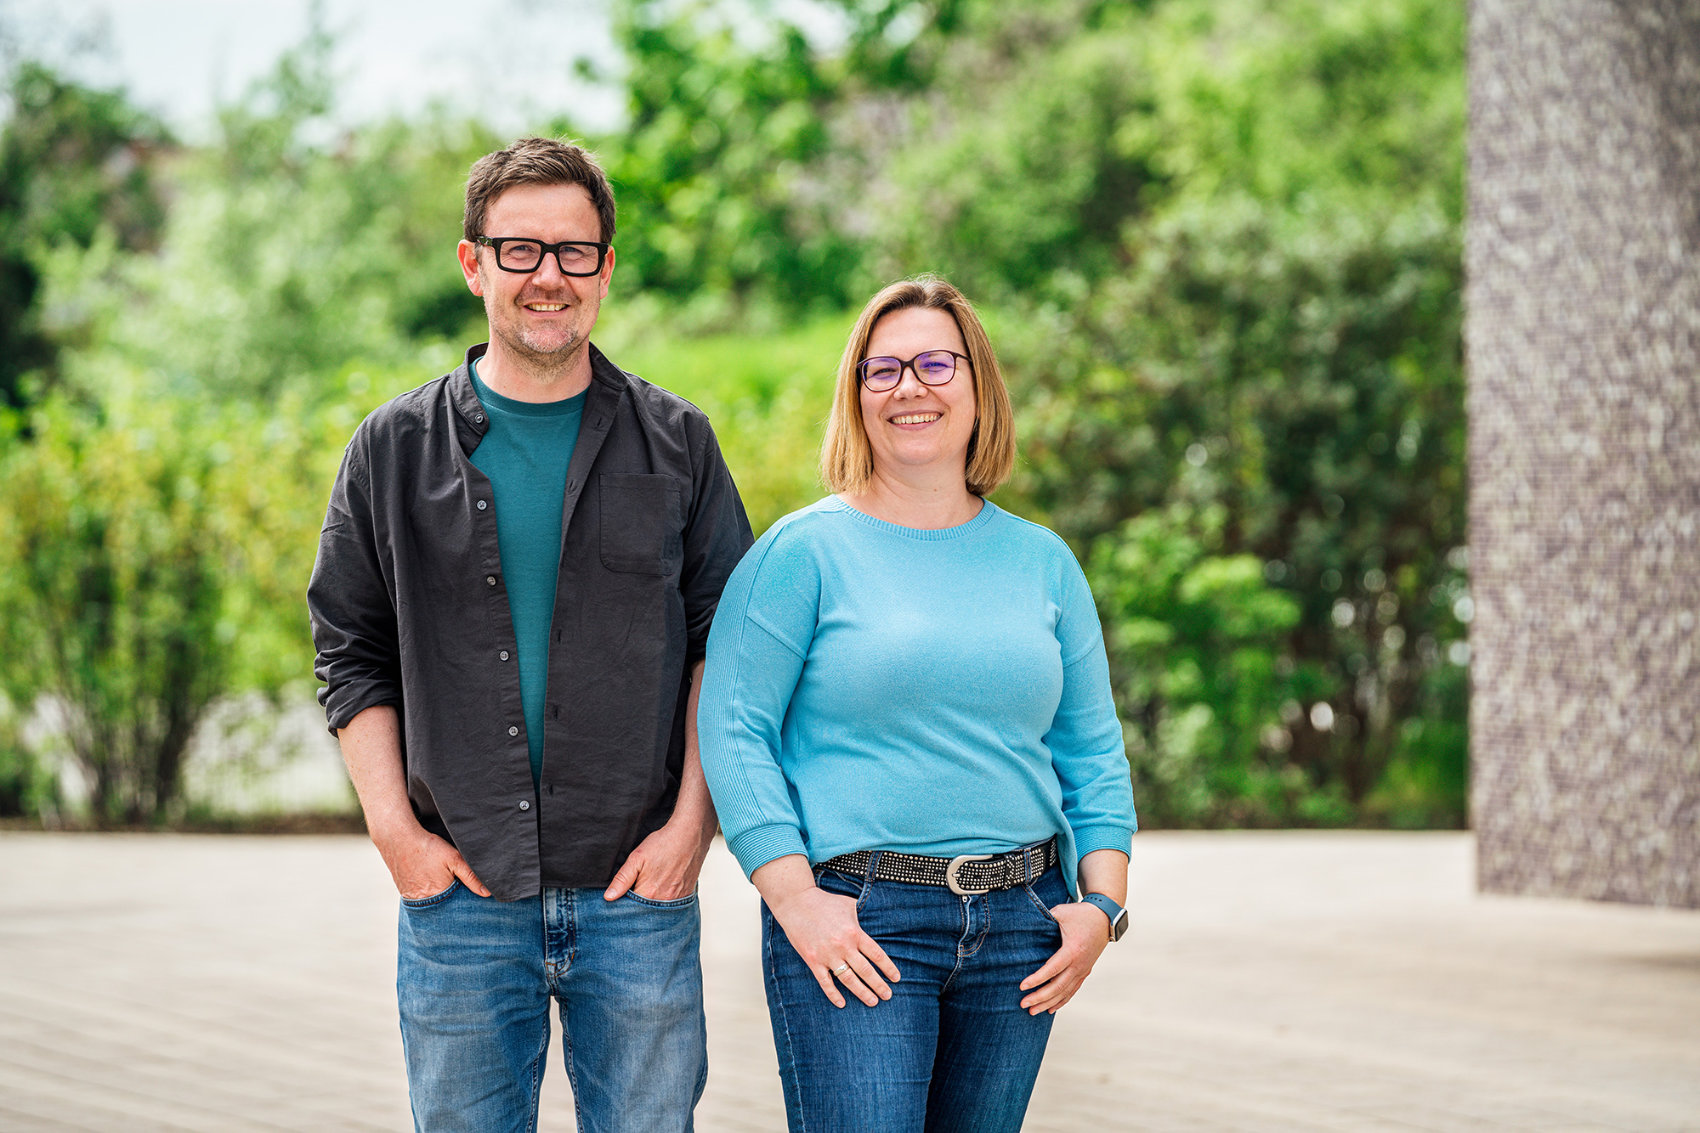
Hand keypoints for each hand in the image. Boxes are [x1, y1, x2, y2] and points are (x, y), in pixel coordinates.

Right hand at [374, 823, 489, 899]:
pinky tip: (429, 882)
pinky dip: (427, 894)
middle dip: (452, 903)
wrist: (398, 838)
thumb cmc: (428, 847)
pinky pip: (420, 899)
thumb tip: (487, 893)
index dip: (463, 903)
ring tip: (440, 884)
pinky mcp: (404, 893)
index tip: (468, 898)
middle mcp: (423, 902)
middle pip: (444, 908)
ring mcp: (412, 899)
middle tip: (453, 889)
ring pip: (432, 904)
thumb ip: (471, 877)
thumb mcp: (454, 859)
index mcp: (438, 896)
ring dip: (439, 899)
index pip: (456, 908)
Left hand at [603, 813, 713, 901]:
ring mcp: (677, 900)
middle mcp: (663, 902)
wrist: (690, 835)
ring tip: (651, 885)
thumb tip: (608, 897)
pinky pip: (671, 906)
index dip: (624, 903)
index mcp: (648, 894)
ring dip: (651, 903)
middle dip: (637, 905)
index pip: (630, 909)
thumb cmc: (662, 844)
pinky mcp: (686, 896)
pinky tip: (662, 887)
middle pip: (645, 912)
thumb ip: (622, 879)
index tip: (624, 894)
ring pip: (658, 910)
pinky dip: (664, 901)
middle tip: (638, 886)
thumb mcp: (637, 858)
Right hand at [767, 884, 900, 1008]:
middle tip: (888, 996)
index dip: (888, 968)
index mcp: (854, 932)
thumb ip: (862, 917)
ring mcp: (827, 955)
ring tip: (873, 1002)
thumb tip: (876, 921)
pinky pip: (825, 982)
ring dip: (862, 992)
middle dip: (879, 985)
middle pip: (866, 971)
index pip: (877, 955)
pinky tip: (842, 1004)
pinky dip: (834, 994)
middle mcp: (843, 946)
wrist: (796, 902)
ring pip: (849, 979)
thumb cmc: (825, 902)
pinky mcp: (813, 960)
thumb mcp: (849, 904)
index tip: (896, 979)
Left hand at [1018, 900, 1109, 1013]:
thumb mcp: (1061, 912)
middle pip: (1058, 986)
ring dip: (1048, 1003)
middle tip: (1023, 1005)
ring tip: (1032, 1012)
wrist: (1104, 917)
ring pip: (1065, 992)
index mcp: (1072, 950)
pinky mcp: (1085, 971)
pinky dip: (1061, 1001)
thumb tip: (1023, 924)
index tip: (1022, 987)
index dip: (1037, 980)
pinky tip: (1050, 1009)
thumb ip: (1044, 919)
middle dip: (1040, 997)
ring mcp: (1083, 969)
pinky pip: (1073, 990)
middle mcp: (1079, 964)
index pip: (1052, 969)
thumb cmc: (1080, 913)